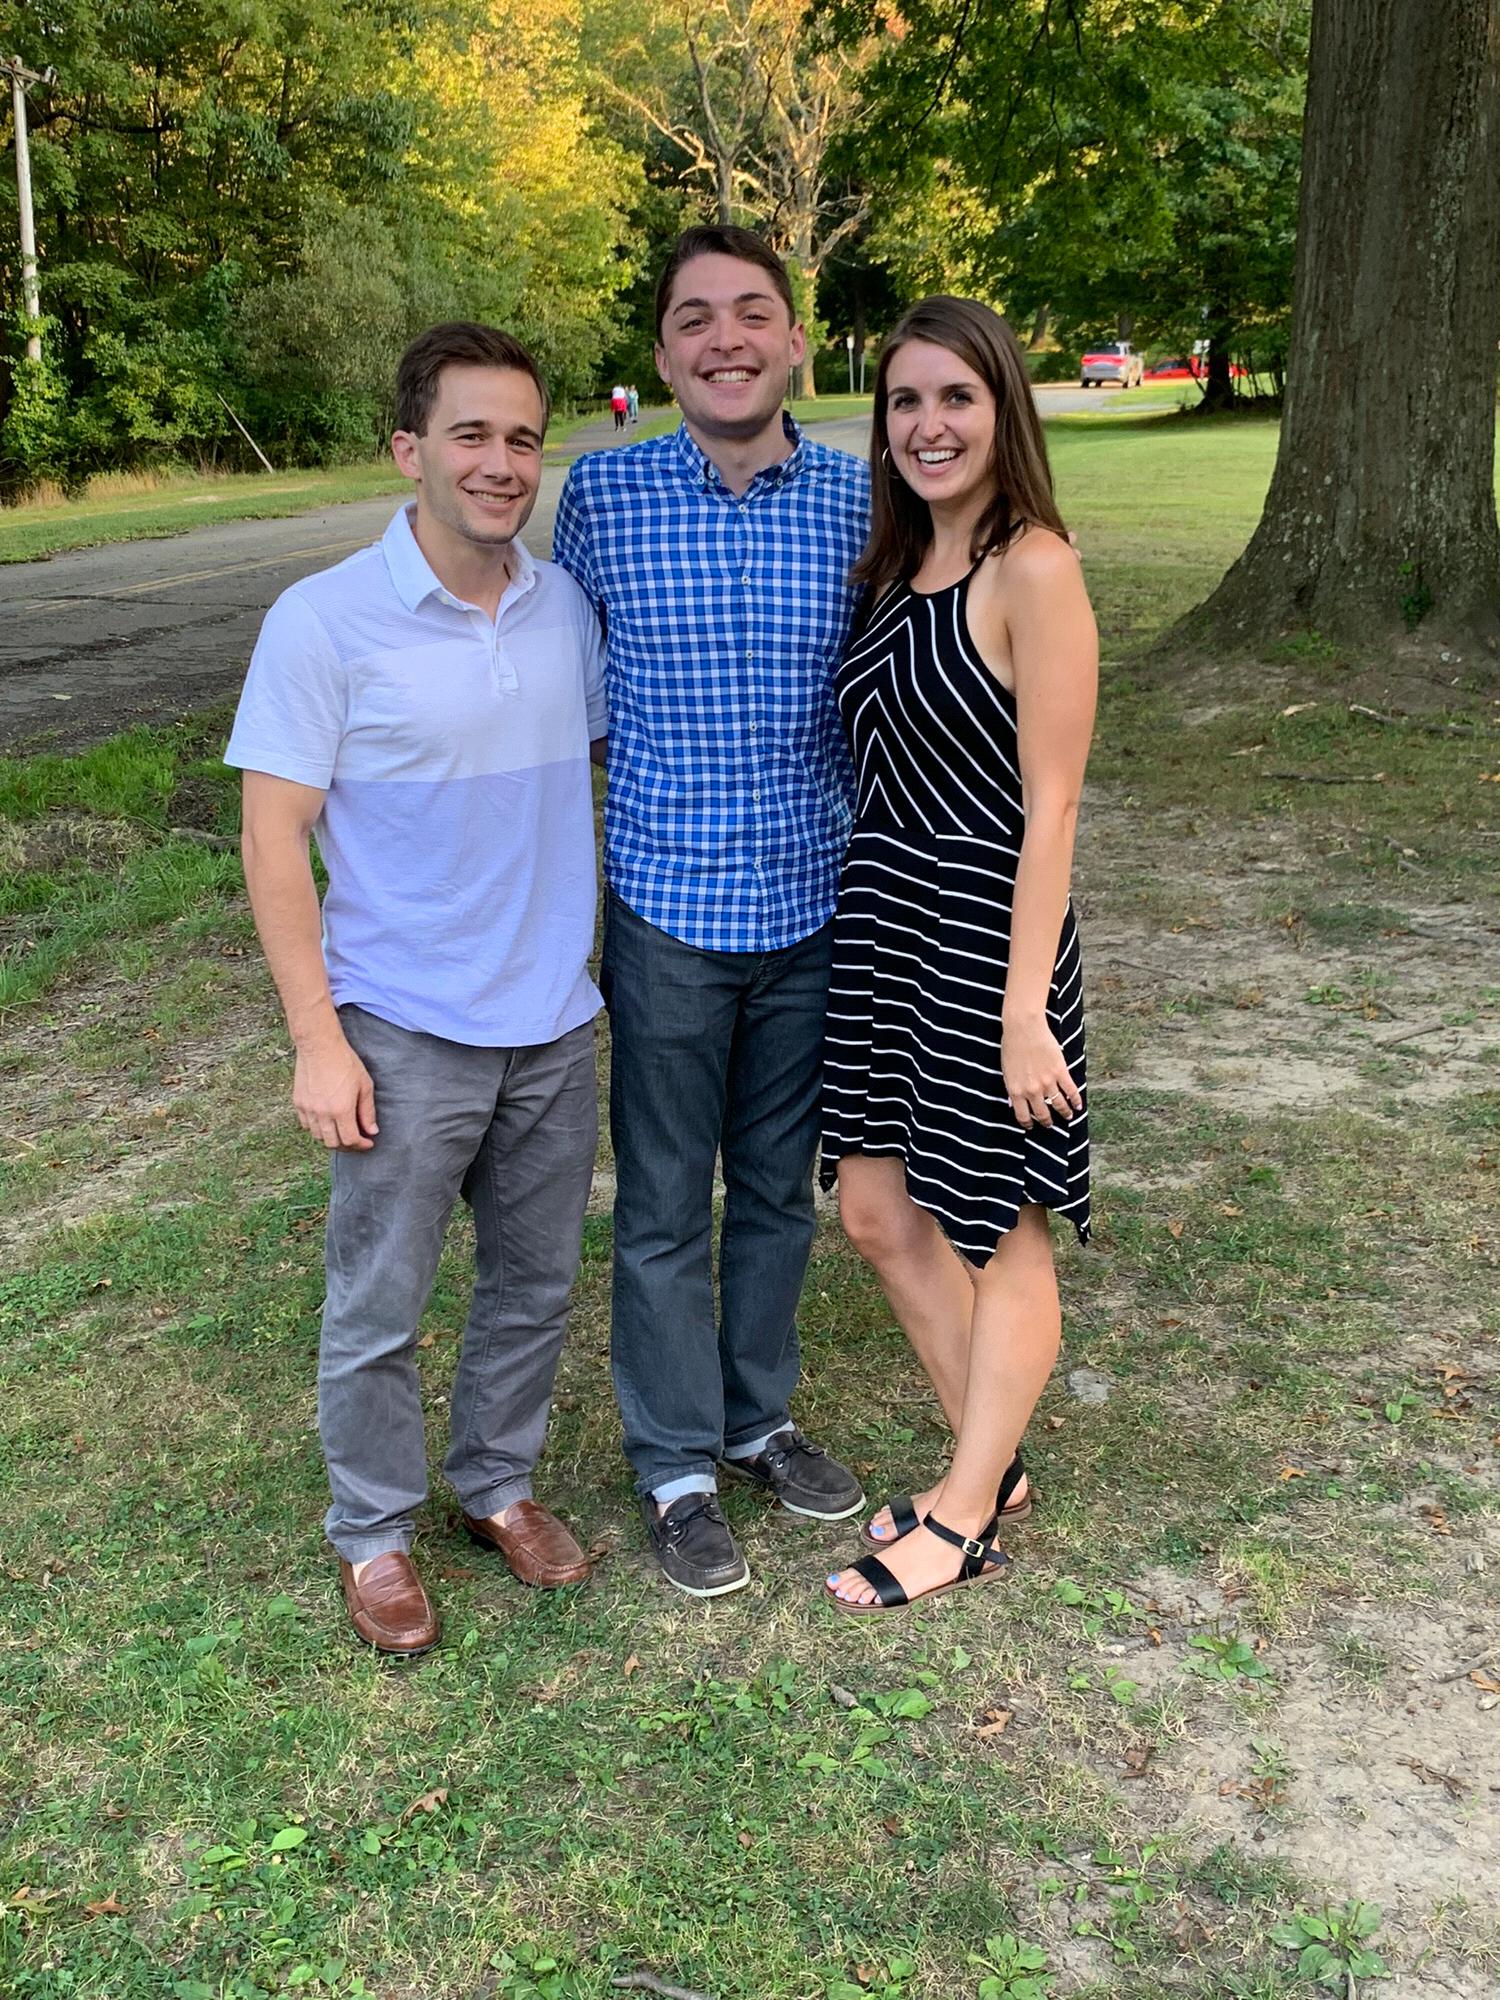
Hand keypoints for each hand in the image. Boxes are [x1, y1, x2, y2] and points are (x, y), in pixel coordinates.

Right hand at [292, 1034, 377, 1150]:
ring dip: (332, 1138)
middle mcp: (322, 1113)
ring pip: (319, 1136)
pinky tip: (327, 1121)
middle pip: (333, 1143)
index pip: (350, 1140)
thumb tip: (372, 1131)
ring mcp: (308, 1109)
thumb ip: (368, 1111)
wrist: (320, 1046)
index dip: (361, 1145)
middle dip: (347, 1145)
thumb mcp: (365, 1086)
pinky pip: (307, 1125)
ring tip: (342, 1130)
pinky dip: (318, 1128)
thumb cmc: (345, 1062)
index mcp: (341, 1110)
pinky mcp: (298, 1103)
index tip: (368, 1143)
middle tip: (356, 1140)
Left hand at [1001, 1015, 1082, 1130]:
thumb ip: (1012, 1088)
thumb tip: (1013, 1103)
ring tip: (1068, 1116)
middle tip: (1050, 1124)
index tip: (1032, 1126)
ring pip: (1058, 1104)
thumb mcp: (1007, 1071)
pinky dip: (1076, 1100)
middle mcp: (1032, 1090)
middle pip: (1042, 1113)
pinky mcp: (1060, 1071)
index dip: (1028, 1123)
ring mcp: (1047, 1082)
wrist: (1024, 1028)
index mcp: (1016, 1091)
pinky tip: (1078, 1105)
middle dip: (1047, 1121)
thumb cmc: (1011, 1046)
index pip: (1023, 1115)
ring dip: (1064, 1113)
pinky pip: (1070, 1090)